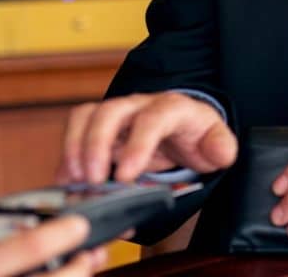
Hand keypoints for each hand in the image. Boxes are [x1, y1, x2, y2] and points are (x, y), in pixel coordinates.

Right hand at [58, 92, 236, 183]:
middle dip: (96, 144)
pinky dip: (67, 157)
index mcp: (171, 108)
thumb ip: (221, 147)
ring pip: (86, 117)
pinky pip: (76, 133)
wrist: (182, 128)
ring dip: (75, 147)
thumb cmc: (196, 134)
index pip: (152, 119)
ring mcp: (116, 115)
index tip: (126, 175)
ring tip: (74, 180)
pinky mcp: (99, 129)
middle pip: (110, 111)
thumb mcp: (216, 141)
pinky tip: (66, 181)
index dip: (137, 145)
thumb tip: (220, 153)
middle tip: (92, 178)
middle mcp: (139, 106)